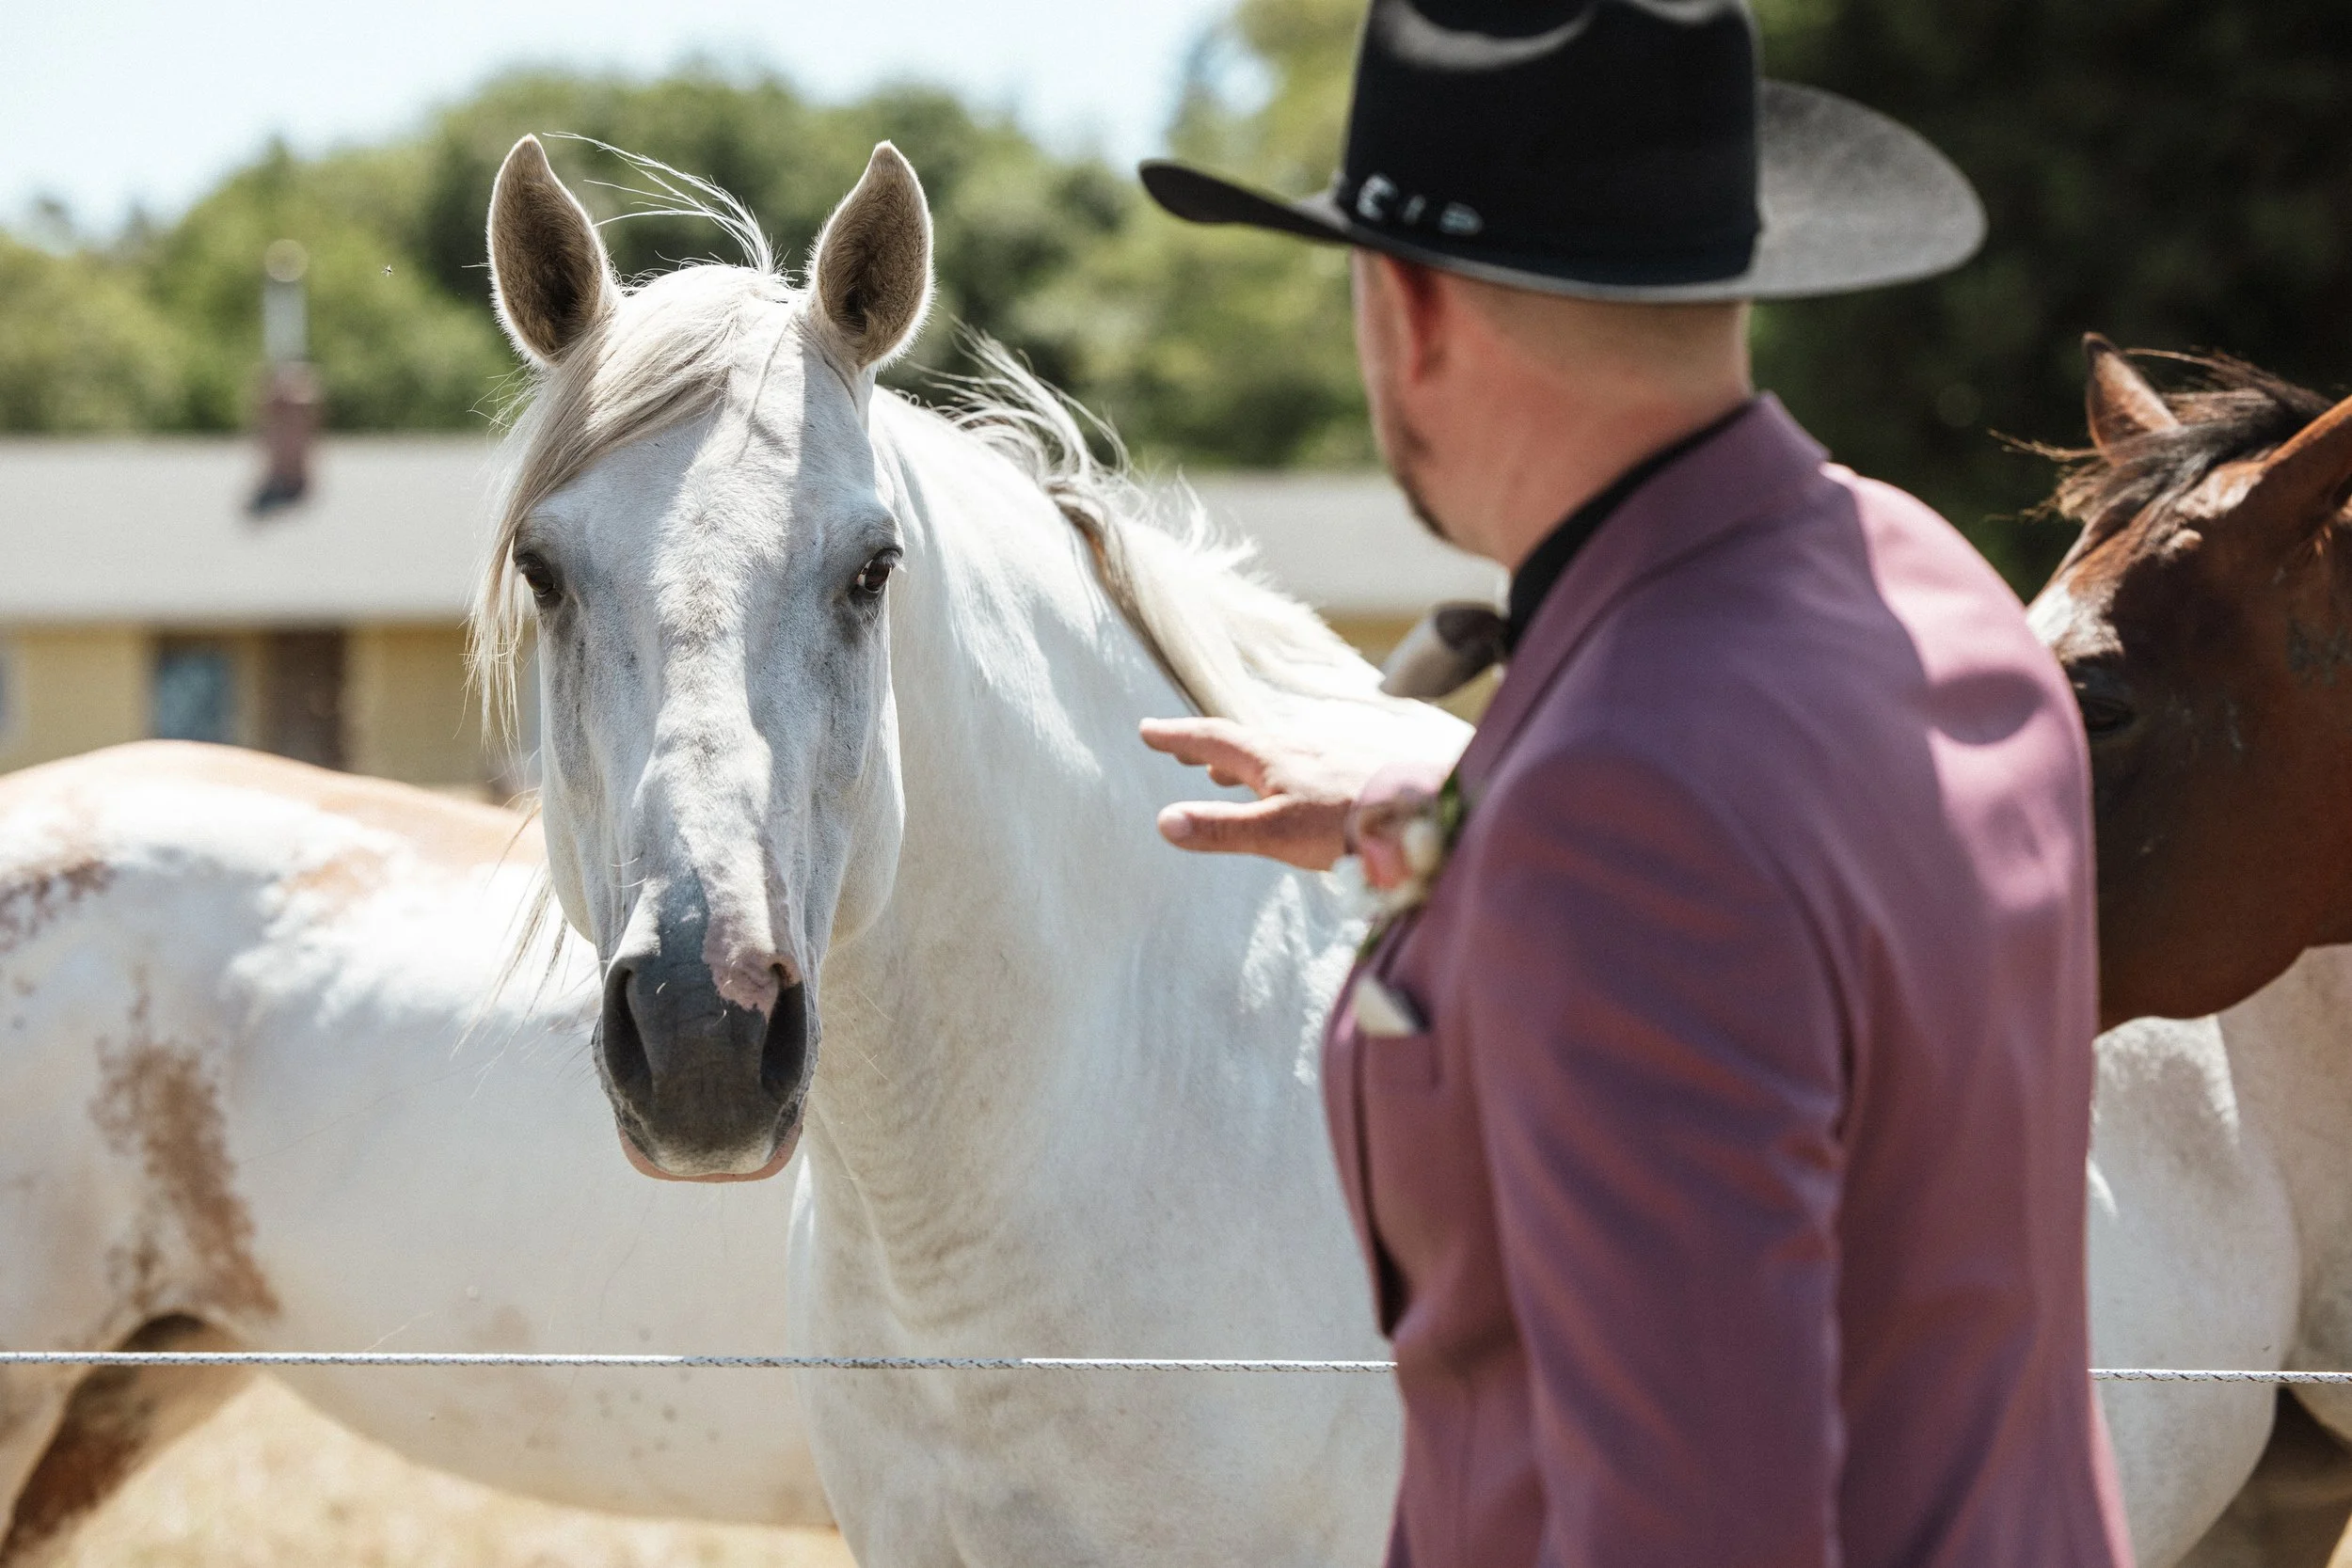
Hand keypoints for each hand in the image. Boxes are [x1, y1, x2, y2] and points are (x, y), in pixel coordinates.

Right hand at [1139, 718, 1384, 870]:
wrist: (1420, 811)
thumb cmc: (1346, 822)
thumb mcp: (1274, 832)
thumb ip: (1221, 829)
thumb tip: (1164, 822)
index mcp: (1270, 758)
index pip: (1212, 739)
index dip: (1178, 736)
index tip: (1147, 729)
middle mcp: (1296, 749)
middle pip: (1240, 742)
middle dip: (1204, 746)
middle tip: (1177, 748)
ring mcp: (1326, 758)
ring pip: (1271, 755)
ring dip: (1241, 761)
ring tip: (1222, 772)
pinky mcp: (1351, 771)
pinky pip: (1300, 766)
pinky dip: (1277, 773)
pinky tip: (1291, 788)